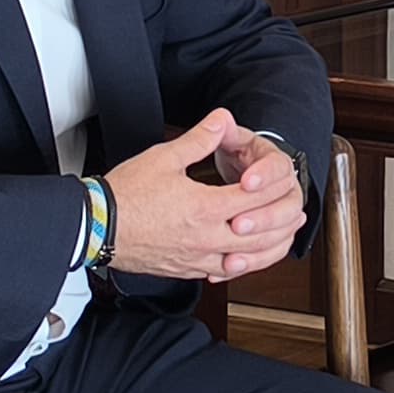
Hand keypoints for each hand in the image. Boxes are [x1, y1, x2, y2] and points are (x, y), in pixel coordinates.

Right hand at [100, 109, 306, 284]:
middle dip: (281, 222)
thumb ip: (199, 139)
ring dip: (269, 249)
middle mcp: (206, 238)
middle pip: (258, 234)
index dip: (272, 189)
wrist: (95, 226)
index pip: (254, 200)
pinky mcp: (185, 270)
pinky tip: (244, 259)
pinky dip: (241, 266)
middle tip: (298, 213)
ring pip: (245, 259)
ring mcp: (196, 258)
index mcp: (204, 208)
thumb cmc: (125, 194)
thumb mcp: (164, 157)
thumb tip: (221, 119)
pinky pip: (223, 273)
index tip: (283, 182)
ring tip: (282, 238)